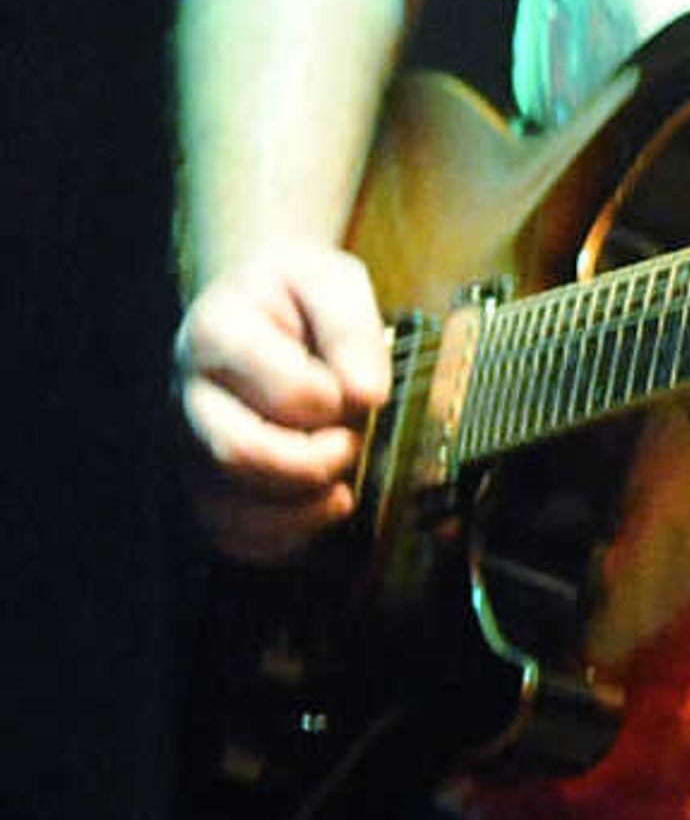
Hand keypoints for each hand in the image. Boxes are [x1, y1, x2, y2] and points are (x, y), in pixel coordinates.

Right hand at [176, 241, 392, 562]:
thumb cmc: (295, 290)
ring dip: (296, 512)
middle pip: (239, 455)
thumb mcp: (331, 279)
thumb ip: (351, 328)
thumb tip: (367, 394)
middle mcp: (190, 395)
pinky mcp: (204, 479)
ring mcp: (190, 444)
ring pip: (224, 507)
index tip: (363, 392)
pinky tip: (320, 513)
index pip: (280, 390)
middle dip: (311, 463)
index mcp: (216, 334)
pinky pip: (226, 533)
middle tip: (351, 444)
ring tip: (342, 491)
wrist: (252, 299)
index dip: (332, 402)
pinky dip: (278, 540)